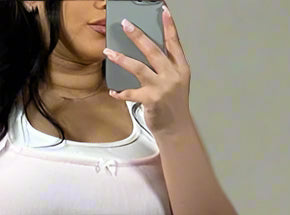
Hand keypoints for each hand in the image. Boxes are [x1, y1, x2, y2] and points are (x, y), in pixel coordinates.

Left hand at [103, 5, 191, 136]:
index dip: (169, 26)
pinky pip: (130, 93)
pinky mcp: (151, 100)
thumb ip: (167, 66)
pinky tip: (113, 90)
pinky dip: (120, 92)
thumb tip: (148, 50)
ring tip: (108, 52)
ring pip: (138, 67)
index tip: (163, 11)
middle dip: (138, 36)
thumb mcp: (177, 82)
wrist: (176, 128)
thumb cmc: (173, 105)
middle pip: (153, 50)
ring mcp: (161, 87)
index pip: (174, 43)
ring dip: (121, 59)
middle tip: (126, 24)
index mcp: (180, 68)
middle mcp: (172, 75)